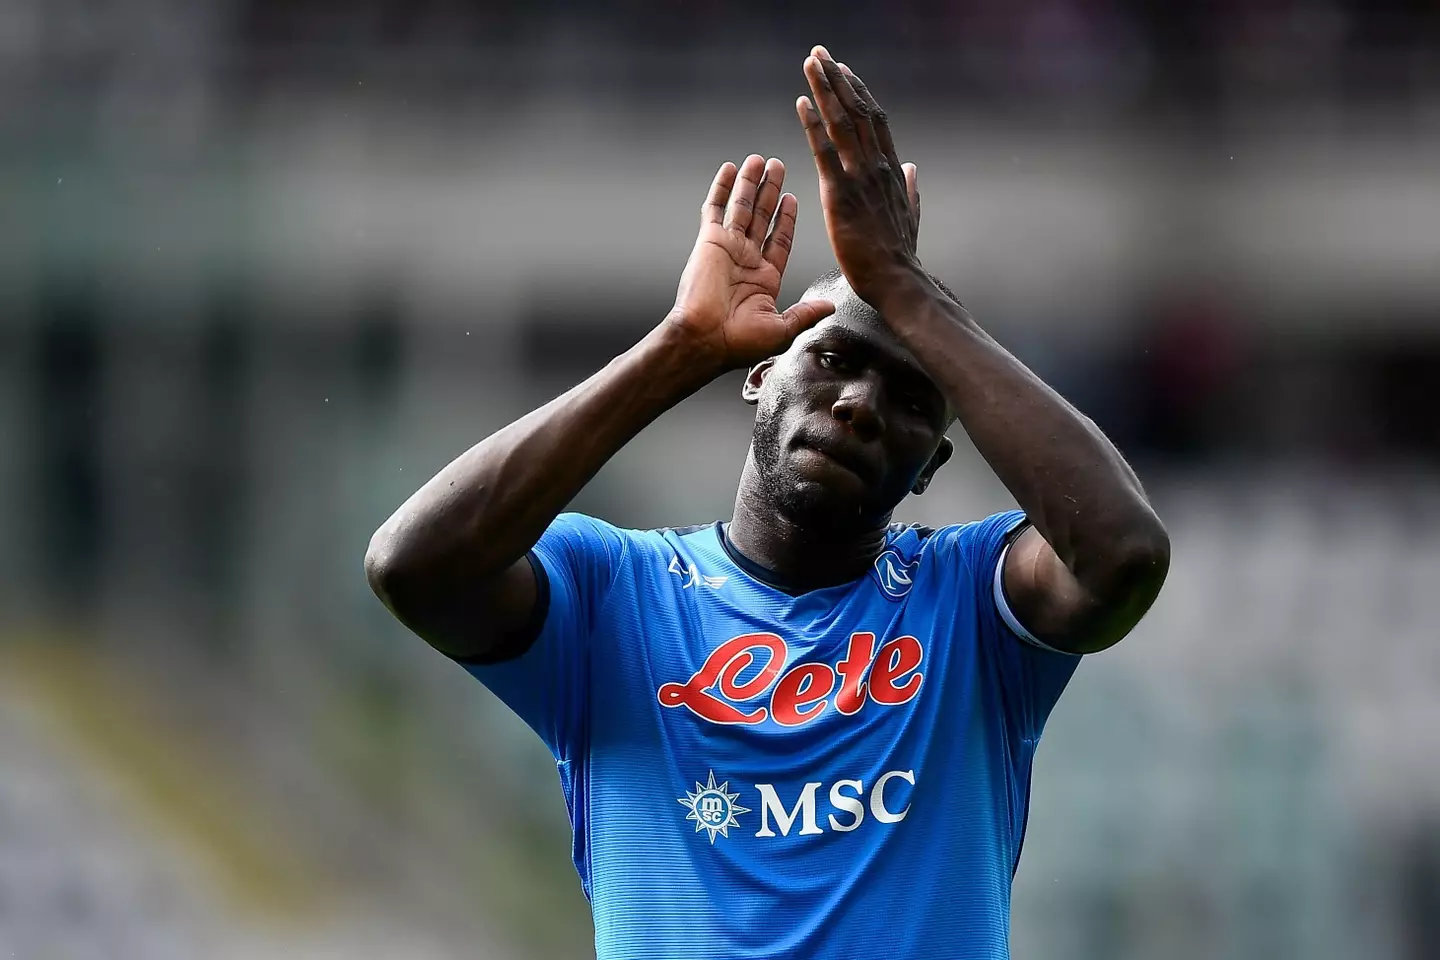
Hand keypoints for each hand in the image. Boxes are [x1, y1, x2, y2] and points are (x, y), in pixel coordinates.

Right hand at [667, 155, 835, 370]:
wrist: (705, 339)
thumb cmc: (740, 342)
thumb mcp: (783, 329)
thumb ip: (806, 313)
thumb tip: (829, 308)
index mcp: (765, 278)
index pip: (779, 239)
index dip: (786, 218)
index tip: (792, 198)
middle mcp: (746, 259)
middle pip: (762, 216)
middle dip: (770, 191)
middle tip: (777, 166)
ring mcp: (727, 248)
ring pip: (742, 207)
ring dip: (750, 183)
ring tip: (759, 160)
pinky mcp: (709, 241)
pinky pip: (715, 209)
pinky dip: (721, 188)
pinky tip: (729, 169)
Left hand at [797, 47, 921, 303]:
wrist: (898, 280)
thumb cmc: (900, 256)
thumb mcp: (911, 215)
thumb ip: (912, 189)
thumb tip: (913, 167)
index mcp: (892, 171)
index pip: (876, 121)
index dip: (860, 93)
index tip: (846, 72)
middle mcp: (878, 166)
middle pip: (858, 111)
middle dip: (838, 79)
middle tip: (821, 53)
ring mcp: (860, 177)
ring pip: (843, 122)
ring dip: (825, 89)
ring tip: (812, 63)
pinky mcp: (841, 194)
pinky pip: (825, 151)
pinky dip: (813, 124)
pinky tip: (802, 102)